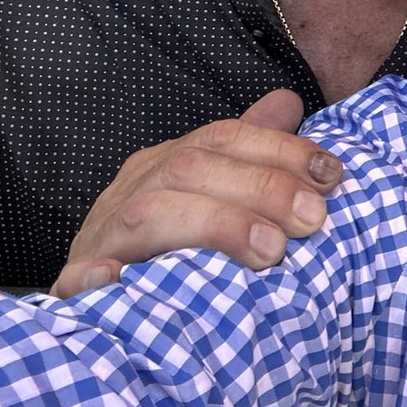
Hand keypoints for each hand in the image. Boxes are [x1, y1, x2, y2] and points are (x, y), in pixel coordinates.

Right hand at [50, 89, 342, 297]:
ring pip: (149, 214)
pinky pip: (78, 279)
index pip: (224, 138)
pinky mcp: (75, 288)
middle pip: (192, 169)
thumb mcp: (213, 191)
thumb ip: (252, 152)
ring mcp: (101, 237)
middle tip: (313, 220)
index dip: (280, 151)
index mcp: (168, 164)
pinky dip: (99, 278)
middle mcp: (133, 191)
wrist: (93, 304)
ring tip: (270, 251)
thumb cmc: (170, 245)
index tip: (332, 175)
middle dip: (261, 188)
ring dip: (215, 225)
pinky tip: (124, 281)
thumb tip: (288, 101)